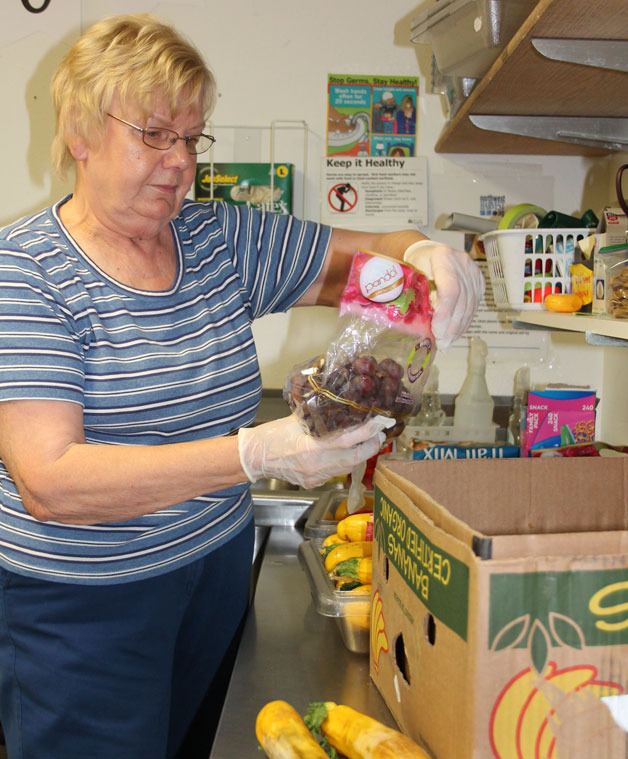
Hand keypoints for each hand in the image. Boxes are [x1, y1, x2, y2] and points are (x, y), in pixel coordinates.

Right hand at [237, 414, 393, 488]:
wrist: (255, 458)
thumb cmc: (272, 435)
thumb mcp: (297, 420)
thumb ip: (319, 416)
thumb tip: (340, 406)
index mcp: (313, 447)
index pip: (349, 440)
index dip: (367, 432)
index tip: (379, 424)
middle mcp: (318, 465)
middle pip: (355, 459)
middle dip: (370, 446)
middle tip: (378, 435)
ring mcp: (316, 477)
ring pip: (346, 467)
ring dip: (358, 455)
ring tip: (364, 442)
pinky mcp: (314, 483)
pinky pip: (334, 473)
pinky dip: (342, 462)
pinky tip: (342, 454)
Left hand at [403, 240, 484, 348]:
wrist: (426, 252)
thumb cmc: (415, 264)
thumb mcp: (411, 276)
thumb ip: (418, 296)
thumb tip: (422, 327)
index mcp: (442, 257)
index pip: (450, 290)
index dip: (445, 314)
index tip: (437, 332)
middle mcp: (461, 262)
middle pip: (462, 300)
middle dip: (452, 326)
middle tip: (443, 344)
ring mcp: (472, 270)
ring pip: (470, 304)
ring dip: (459, 327)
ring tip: (449, 342)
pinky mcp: (478, 279)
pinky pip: (475, 304)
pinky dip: (465, 321)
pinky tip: (457, 332)